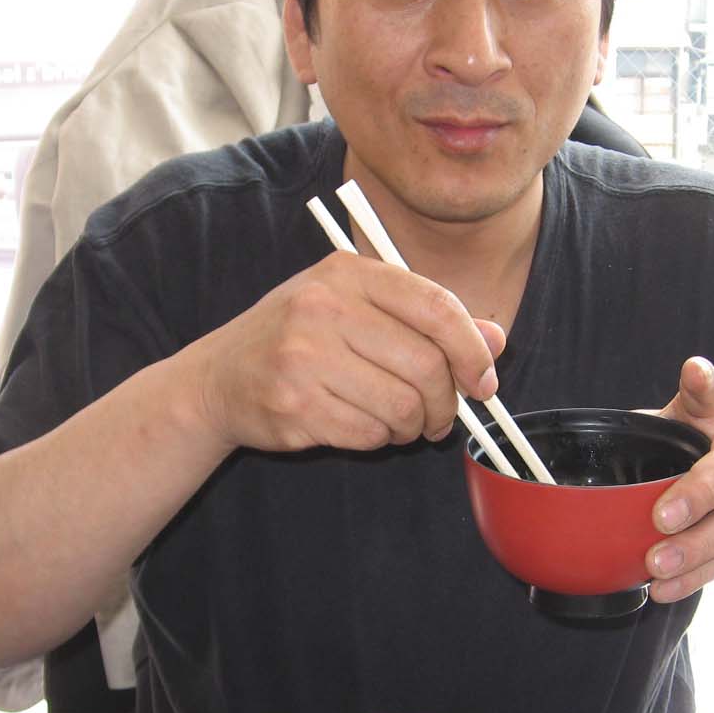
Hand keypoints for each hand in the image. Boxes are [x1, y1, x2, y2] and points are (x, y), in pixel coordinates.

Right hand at [192, 250, 504, 452]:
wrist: (218, 379)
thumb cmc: (299, 339)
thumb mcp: (358, 309)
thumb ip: (426, 320)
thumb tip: (495, 340)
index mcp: (348, 273)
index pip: (436, 307)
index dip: (472, 350)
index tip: (484, 381)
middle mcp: (323, 308)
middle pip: (425, 366)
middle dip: (446, 403)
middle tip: (442, 418)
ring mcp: (303, 357)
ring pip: (402, 406)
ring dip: (413, 426)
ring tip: (402, 424)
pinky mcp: (293, 405)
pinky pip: (370, 433)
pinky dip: (380, 439)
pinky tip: (365, 427)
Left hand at [645, 357, 713, 601]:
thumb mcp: (712, 410)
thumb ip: (692, 396)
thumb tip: (675, 382)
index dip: (707, 393)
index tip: (694, 376)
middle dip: (699, 504)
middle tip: (661, 519)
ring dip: (694, 553)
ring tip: (657, 565)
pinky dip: (691, 581)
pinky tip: (662, 590)